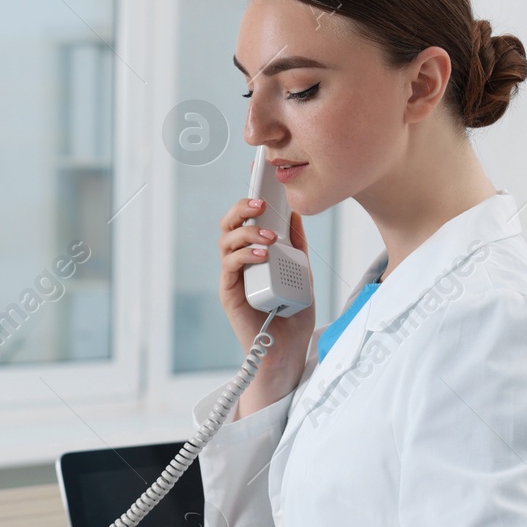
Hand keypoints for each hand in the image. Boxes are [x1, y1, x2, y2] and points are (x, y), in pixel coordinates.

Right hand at [218, 195, 316, 406]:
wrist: (289, 349)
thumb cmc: (292, 313)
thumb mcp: (301, 271)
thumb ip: (296, 245)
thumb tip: (294, 213)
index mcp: (254, 252)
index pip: (246, 219)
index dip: (249, 197)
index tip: (258, 176)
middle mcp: (240, 261)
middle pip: (229, 224)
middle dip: (242, 208)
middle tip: (261, 203)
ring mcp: (233, 276)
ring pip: (226, 241)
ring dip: (247, 232)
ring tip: (269, 237)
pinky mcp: (230, 293)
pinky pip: (230, 266)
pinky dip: (244, 255)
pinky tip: (263, 255)